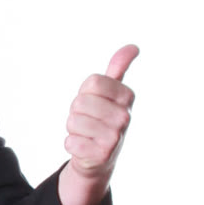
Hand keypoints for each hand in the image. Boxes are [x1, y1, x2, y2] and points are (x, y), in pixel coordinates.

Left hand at [58, 44, 137, 204]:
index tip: (94, 102)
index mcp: (127, 97)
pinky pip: (70, 142)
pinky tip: (84, 148)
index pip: (93, 82)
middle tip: (88, 121)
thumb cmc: (101, 119)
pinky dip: (71, 145)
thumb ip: (118, 69)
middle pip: (80, 101)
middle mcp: (125, 116)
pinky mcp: (101, 155)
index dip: (85, 92)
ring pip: (73, 121)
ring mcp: (115, 137)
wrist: (100, 158)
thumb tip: (133, 47)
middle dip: (76, 112)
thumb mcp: (111, 93)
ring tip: (86, 135)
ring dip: (73, 129)